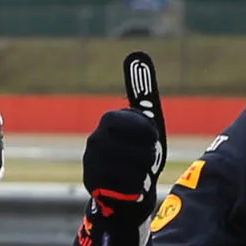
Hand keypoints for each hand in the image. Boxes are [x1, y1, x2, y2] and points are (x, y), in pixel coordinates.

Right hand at [74, 54, 166, 245]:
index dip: (145, 133)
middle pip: (134, 148)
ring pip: (131, 169)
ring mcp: (93, 163)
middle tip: (148, 159)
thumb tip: (138, 53)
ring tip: (140, 173)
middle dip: (146, 156)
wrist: (124, 192)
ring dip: (142, 173)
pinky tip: (134, 186)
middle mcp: (96, 140)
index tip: (152, 139)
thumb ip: (142, 92)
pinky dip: (135, 188)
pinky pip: (125, 186)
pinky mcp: (95, 186)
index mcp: (110, 121)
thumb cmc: (138, 151)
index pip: (130, 123)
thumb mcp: (144, 122)